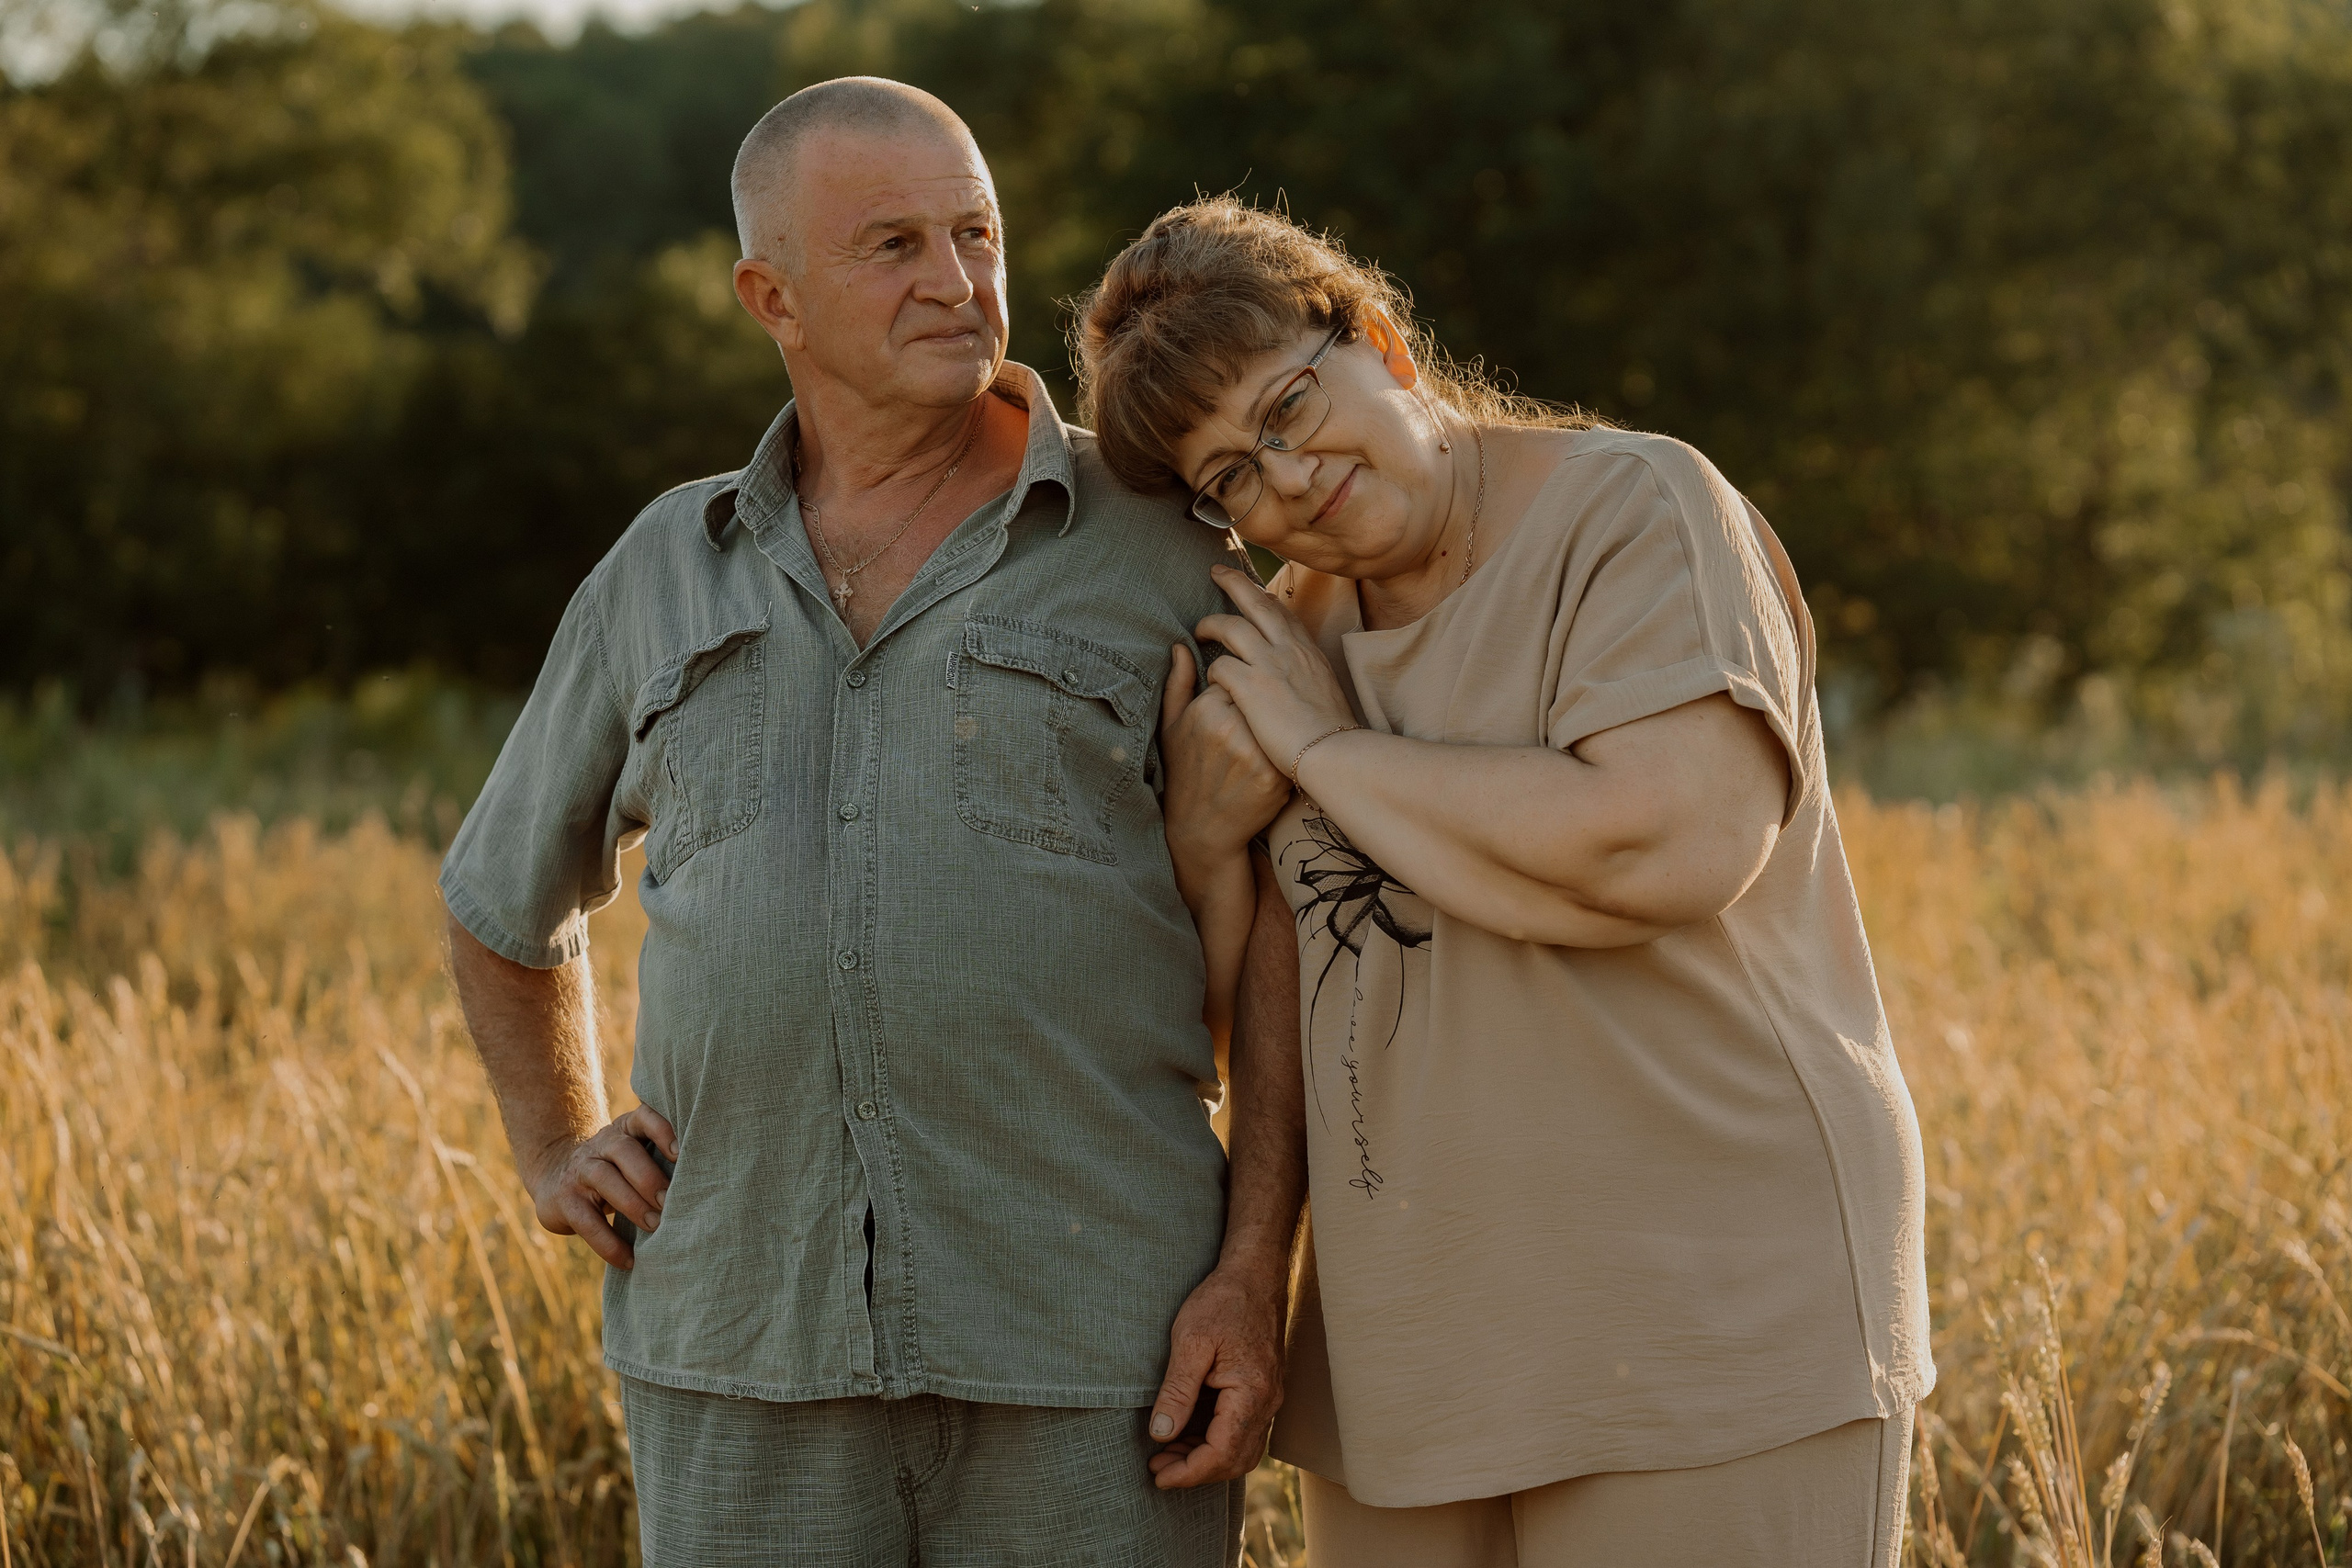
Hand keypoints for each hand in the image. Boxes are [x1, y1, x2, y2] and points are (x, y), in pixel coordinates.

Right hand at [524, 1104, 676, 1269]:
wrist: (555, 1178)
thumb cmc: (615, 1171)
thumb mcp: (633, 1158)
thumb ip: (660, 1162)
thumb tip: (704, 1190)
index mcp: (625, 1130)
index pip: (643, 1118)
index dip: (662, 1131)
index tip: (680, 1153)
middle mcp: (601, 1144)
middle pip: (625, 1151)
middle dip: (649, 1177)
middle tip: (670, 1203)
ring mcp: (580, 1171)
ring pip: (605, 1179)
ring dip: (633, 1205)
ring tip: (655, 1227)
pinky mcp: (564, 1200)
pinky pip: (587, 1221)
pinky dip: (609, 1243)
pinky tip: (629, 1259)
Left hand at [1146, 1261, 1286, 1487]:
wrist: (1255, 1275)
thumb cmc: (1222, 1302)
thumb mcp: (1191, 1342)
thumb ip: (1177, 1391)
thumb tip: (1161, 1434)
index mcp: (1251, 1393)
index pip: (1222, 1453)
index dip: (1189, 1472)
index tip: (1158, 1476)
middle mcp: (1267, 1403)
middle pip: (1235, 1460)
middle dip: (1195, 1471)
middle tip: (1157, 1467)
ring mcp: (1268, 1398)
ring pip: (1241, 1450)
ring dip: (1205, 1458)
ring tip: (1166, 1453)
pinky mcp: (1262, 1391)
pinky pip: (1242, 1431)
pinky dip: (1215, 1441)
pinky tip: (1186, 1433)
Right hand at [1161, 642, 1292, 863]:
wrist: (1202, 828)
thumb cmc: (1184, 773)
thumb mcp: (1170, 727)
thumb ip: (1178, 683)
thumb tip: (1180, 646)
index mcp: (1206, 709)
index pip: (1237, 676)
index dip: (1234, 693)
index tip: (1228, 712)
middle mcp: (1231, 727)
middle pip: (1260, 695)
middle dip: (1256, 707)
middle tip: (1245, 730)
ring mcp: (1256, 752)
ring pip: (1276, 720)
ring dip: (1271, 726)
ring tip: (1255, 745)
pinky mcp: (1275, 774)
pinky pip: (1287, 745)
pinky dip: (1282, 749)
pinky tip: (1269, 760)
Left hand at [1196, 564, 1358, 774]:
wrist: (1336, 754)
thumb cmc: (1334, 737)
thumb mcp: (1328, 696)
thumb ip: (1311, 679)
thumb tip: (1303, 678)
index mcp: (1309, 653)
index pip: (1284, 614)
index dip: (1265, 598)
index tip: (1253, 590)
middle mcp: (1290, 650)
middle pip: (1257, 602)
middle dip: (1234, 582)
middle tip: (1216, 571)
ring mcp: (1270, 665)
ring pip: (1231, 627)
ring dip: (1211, 624)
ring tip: (1199, 629)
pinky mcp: (1251, 687)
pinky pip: (1220, 667)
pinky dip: (1212, 671)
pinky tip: (1210, 681)